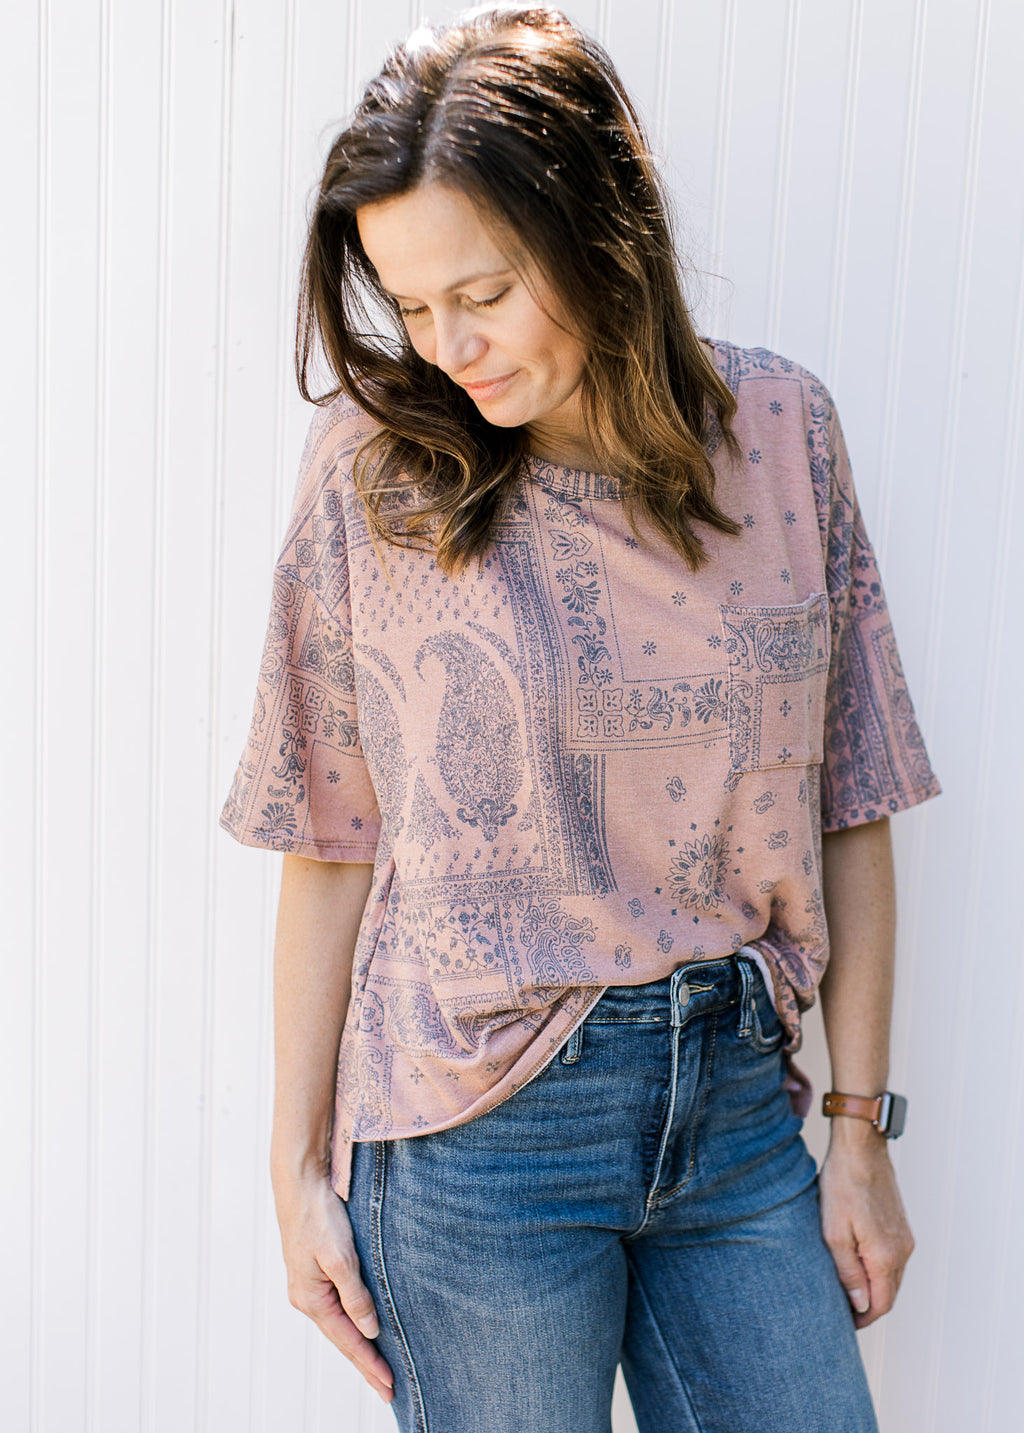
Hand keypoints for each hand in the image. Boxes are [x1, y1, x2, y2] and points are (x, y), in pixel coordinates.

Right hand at [271, 1167, 394, 1403]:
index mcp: (311, 1299)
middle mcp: (308, 1297)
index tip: (390, 1385)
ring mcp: (310, 1286)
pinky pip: (338, 1307)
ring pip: (340, 1325)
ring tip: (379, 1368)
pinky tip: (364, 1329)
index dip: (370, 1364)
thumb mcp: (340, 1256)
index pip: (348, 1341)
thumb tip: (370, 1329)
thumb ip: (355, 1294)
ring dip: (360, 1346)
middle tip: (389, 1390)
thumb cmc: (318, 1215)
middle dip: (366, 1364)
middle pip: (343, 1339)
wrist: (300, 1182)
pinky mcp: (316, 1273)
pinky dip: (353, 1323)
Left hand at [817, 1124, 914, 1329]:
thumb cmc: (842, 1186)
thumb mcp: (834, 1232)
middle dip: (868, 1308)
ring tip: (846, 1290)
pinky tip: (858, 1264)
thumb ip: (848, 1272)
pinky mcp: (901, 1226)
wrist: (860, 1149)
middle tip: (842, 1311)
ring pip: (892, 1278)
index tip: (843, 1324)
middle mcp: (902, 1251)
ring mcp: (905, 1238)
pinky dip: (879, 1271)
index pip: (880, 1305)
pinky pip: (893, 1260)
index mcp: (886, 1256)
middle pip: (889, 1295)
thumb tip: (860, 1304)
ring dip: (874, 1289)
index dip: (862, 1319)